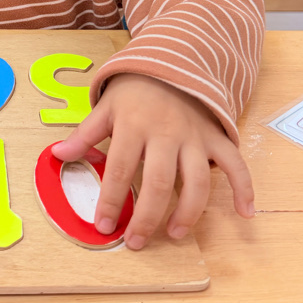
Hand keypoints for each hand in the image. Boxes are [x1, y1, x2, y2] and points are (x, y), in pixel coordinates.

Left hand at [51, 73, 253, 249]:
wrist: (171, 61)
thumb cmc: (135, 91)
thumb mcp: (105, 107)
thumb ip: (84, 134)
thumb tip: (57, 154)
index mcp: (135, 126)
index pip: (121, 169)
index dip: (111, 201)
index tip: (103, 226)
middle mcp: (167, 134)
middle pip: (159, 183)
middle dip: (147, 217)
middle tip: (135, 241)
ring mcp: (195, 137)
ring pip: (197, 181)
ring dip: (188, 212)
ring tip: (174, 234)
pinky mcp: (216, 138)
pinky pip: (236, 164)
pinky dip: (245, 188)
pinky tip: (245, 213)